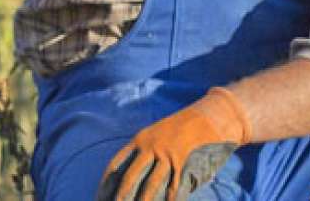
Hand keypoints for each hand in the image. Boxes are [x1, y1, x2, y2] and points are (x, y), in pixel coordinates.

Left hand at [96, 87, 250, 200]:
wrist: (210, 117)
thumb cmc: (181, 129)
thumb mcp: (157, 135)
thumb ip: (145, 154)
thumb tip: (131, 178)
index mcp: (140, 140)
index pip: (117, 163)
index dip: (107, 181)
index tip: (100, 195)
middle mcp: (151, 147)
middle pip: (131, 176)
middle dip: (122, 195)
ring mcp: (168, 155)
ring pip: (152, 184)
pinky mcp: (185, 163)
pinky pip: (175, 186)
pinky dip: (170, 199)